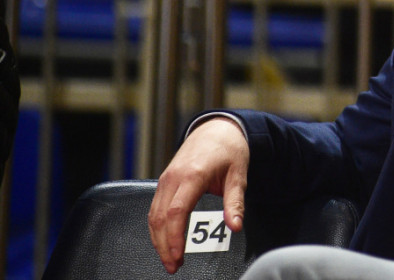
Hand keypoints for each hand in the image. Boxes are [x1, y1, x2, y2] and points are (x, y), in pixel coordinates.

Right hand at [148, 117, 249, 273]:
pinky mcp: (164, 181)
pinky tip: (164, 240)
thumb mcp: (239, 175)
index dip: (174, 237)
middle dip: (164, 246)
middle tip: (173, 265)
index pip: (177, 212)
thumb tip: (235, 226)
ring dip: (158, 239)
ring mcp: (166, 179)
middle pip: (160, 218)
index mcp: (192, 175)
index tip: (178, 256)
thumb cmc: (229, 150)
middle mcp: (174, 177)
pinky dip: (157, 227)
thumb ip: (235, 202)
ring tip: (169, 258)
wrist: (218, 129)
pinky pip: (154, 207)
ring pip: (153, 214)